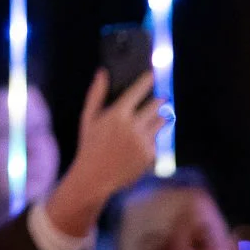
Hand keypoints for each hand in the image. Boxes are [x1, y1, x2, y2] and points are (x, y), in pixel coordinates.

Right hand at [42, 70, 162, 238]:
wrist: (95, 177)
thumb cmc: (89, 145)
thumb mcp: (88, 118)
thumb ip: (96, 94)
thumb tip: (102, 72)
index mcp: (117, 114)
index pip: (138, 91)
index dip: (147, 80)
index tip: (153, 73)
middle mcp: (133, 126)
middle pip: (156, 106)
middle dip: (158, 101)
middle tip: (160, 99)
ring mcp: (143, 141)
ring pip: (161, 122)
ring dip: (159, 118)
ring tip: (154, 118)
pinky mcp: (150, 155)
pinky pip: (156, 141)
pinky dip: (151, 139)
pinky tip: (141, 143)